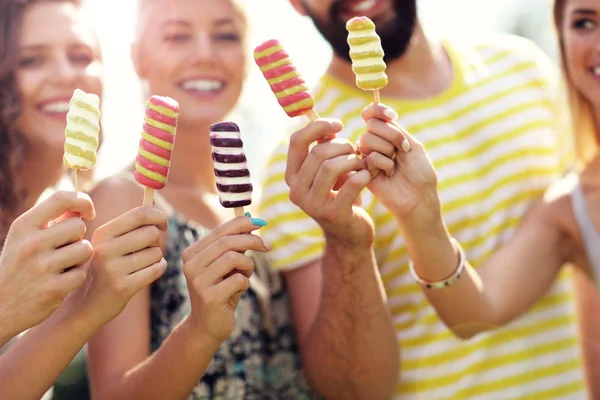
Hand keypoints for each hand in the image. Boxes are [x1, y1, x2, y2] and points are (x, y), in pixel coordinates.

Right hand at [0, 191, 94, 337]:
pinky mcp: (52, 289)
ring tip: (63, 265)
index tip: (89, 212)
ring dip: (79, 258)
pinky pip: (81, 274)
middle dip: (78, 237)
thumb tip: (81, 207)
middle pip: (78, 226)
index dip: (83, 201)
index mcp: (23, 226)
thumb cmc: (19, 266)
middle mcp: (31, 244)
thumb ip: (52, 221)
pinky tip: (60, 282)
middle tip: (65, 249)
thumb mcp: (26, 238)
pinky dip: (75, 278)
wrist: (0, 307)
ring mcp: (41, 267)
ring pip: (85, 249)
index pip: (61, 198)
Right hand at [63, 206, 167, 330]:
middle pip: (152, 233)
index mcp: (102, 233)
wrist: (84, 305)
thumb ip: (128, 224)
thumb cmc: (103, 268)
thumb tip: (154, 205)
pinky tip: (147, 272)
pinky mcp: (124, 287)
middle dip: (156, 240)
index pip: (140, 214)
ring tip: (141, 264)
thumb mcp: (106, 243)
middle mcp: (105, 249)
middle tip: (147, 249)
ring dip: (156, 257)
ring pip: (157, 253)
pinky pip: (157, 269)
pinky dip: (159, 268)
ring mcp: (114, 269)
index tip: (163, 223)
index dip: (159, 216)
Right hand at [182, 216, 269, 343]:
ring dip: (248, 265)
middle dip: (252, 241)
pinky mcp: (209, 297)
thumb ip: (236, 246)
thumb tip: (252, 222)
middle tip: (267, 246)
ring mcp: (198, 281)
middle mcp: (191, 264)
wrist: (207, 325)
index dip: (243, 223)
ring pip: (233, 258)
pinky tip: (239, 289)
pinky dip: (245, 282)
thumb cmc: (221, 291)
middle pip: (228, 242)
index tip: (261, 223)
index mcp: (193, 253)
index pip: (221, 230)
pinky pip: (238, 280)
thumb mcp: (228, 267)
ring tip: (246, 275)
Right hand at [286, 118, 374, 247]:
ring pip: (331, 166)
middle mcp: (296, 191)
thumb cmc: (340, 195)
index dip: (317, 127)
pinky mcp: (333, 214)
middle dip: (341, 146)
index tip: (338, 125)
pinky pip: (351, 184)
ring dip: (352, 160)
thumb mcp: (330, 171)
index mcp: (291, 177)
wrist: (350, 234)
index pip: (296, 141)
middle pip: (317, 153)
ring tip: (361, 164)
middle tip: (355, 150)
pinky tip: (367, 176)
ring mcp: (312, 204)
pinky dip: (363, 175)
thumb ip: (325, 149)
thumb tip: (327, 127)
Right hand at [358, 103, 440, 225]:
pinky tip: (387, 175)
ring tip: (394, 166)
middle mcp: (375, 143)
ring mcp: (367, 156)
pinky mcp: (362, 171)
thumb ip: (394, 129)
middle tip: (402, 151)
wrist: (418, 198)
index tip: (393, 117)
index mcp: (388, 134)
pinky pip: (369, 157)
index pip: (372, 114)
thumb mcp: (412, 145)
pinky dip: (383, 165)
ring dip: (387, 152)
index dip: (378, 110)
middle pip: (371, 125)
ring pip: (367, 140)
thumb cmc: (420, 173)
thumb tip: (375, 114)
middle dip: (392, 136)